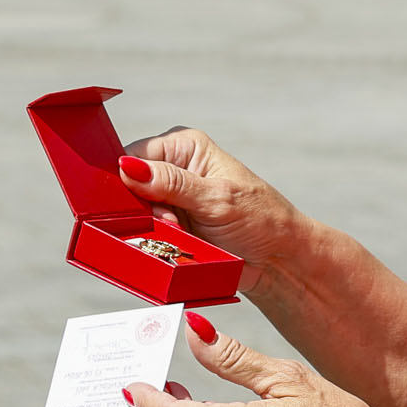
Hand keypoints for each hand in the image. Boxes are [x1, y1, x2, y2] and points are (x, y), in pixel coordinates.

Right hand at [116, 129, 300, 279]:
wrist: (277, 260)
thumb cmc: (259, 219)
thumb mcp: (216, 199)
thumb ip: (172, 183)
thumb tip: (129, 168)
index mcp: (185, 147)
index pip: (135, 154)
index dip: (130, 178)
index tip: (146, 203)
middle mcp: (174, 168)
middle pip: (130, 185)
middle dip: (144, 209)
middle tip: (172, 223)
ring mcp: (171, 199)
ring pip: (136, 212)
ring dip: (152, 229)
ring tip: (181, 236)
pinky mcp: (172, 225)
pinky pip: (146, 231)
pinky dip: (155, 241)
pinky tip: (177, 244)